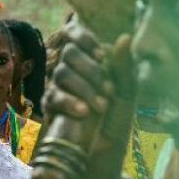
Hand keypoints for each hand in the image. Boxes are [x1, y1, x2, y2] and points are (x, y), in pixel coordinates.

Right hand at [43, 19, 138, 162]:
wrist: (108, 145)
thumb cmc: (118, 114)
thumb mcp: (128, 89)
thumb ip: (125, 65)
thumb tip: (124, 37)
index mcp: (88, 58)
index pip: (73, 33)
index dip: (84, 38)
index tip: (101, 55)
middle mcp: (71, 68)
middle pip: (69, 52)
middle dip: (91, 70)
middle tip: (109, 91)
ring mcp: (59, 85)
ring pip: (61, 72)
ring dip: (85, 88)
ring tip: (102, 106)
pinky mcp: (51, 105)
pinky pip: (53, 95)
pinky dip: (70, 102)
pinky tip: (84, 112)